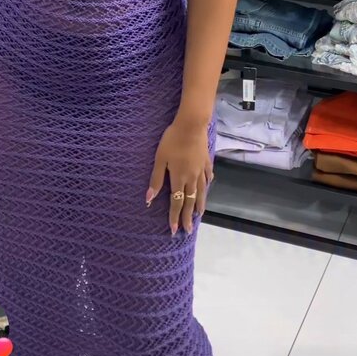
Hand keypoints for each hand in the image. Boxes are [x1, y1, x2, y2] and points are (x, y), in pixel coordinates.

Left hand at [146, 117, 212, 234]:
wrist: (191, 125)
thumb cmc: (172, 140)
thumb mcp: (160, 159)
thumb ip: (156, 179)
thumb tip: (149, 199)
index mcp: (179, 178)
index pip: (176, 202)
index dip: (174, 217)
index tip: (174, 230)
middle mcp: (191, 178)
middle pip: (190, 201)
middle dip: (188, 217)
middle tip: (189, 230)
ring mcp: (201, 170)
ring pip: (201, 191)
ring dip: (199, 204)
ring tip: (199, 214)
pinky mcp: (206, 161)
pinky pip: (207, 176)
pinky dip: (207, 184)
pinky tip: (207, 186)